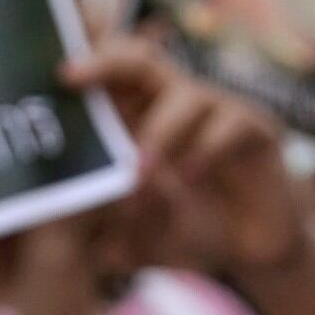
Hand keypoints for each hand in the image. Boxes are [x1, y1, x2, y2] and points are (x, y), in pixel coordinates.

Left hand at [70, 37, 305, 280]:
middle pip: (138, 58)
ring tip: (140, 173)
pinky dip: (205, 148)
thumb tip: (75, 208)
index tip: (58, 75)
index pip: (107, 72)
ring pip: (183, 94)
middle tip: (71, 79)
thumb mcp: (131, 236)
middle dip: (103, 62)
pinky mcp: (256, 127)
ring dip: (157, 133)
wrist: (246, 256)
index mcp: (140, 116)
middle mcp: (175, 101)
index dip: (84, 62)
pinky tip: (191, 176)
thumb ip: (104, 226)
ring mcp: (217, 109)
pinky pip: (228, 122)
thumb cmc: (182, 234)